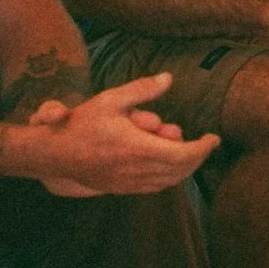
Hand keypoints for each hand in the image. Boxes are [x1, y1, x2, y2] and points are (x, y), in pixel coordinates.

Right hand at [26, 74, 218, 196]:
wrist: (54, 153)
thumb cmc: (82, 124)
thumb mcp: (111, 99)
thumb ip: (142, 89)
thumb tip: (169, 78)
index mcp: (140, 149)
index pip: (184, 154)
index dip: (204, 148)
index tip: (214, 137)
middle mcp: (138, 171)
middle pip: (181, 170)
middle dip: (198, 157)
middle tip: (206, 144)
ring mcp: (129, 184)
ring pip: (168, 182)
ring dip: (184, 169)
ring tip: (192, 154)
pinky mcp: (120, 189)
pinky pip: (154, 187)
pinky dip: (168, 177)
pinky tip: (169, 166)